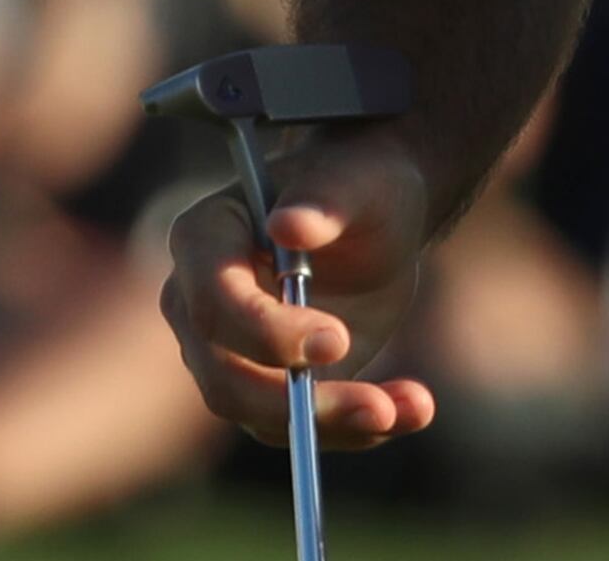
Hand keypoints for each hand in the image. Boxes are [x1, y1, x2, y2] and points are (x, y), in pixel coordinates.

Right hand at [160, 126, 440, 448]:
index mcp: (204, 238)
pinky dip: (354, 429)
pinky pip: (298, 425)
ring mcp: (227, 352)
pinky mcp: (268, 384)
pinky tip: (409, 411)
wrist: (380, 216)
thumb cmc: (359, 183)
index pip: (213, 303)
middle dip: (296, 402)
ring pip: (260, 414)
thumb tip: (288, 224)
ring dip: (335, 424)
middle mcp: (198, 304)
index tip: (337, 340)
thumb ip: (325, 199)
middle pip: (224, 377)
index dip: (266, 332)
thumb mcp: (357, 180)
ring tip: (408, 410)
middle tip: (377, 405)